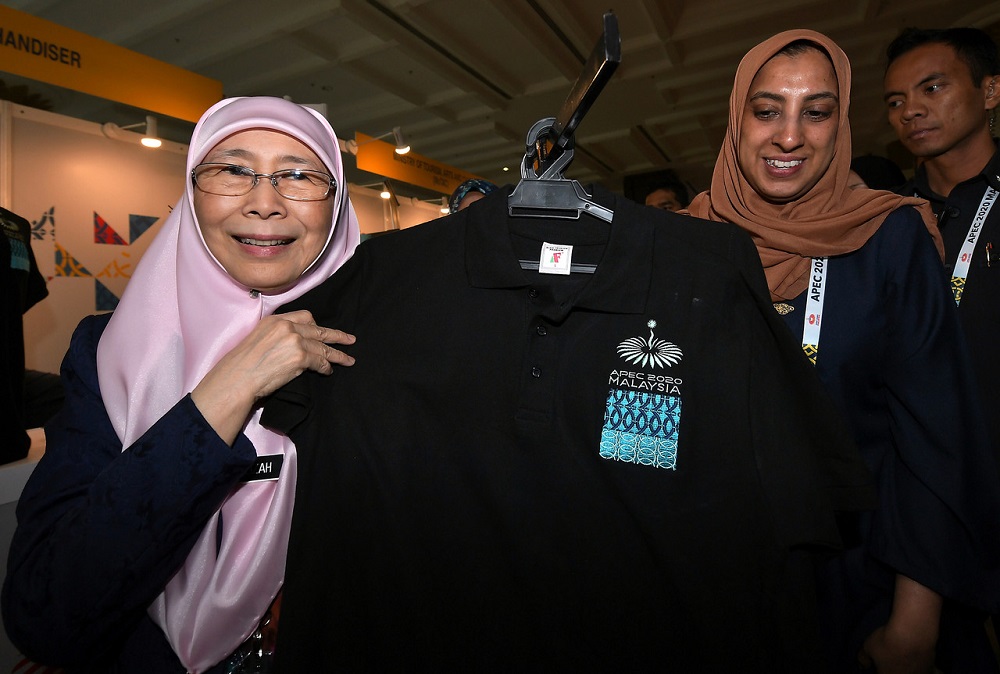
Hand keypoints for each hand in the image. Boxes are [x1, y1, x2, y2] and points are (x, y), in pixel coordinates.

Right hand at [192, 310, 354, 443]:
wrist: (238, 377)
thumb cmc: (243, 365)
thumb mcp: (258, 338)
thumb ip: (278, 335)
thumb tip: (295, 345)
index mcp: (276, 319)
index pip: (304, 316)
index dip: (316, 326)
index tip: (323, 332)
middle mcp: (287, 326)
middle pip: (318, 330)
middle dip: (336, 336)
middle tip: (350, 340)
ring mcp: (295, 340)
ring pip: (323, 347)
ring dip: (337, 355)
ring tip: (348, 360)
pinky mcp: (300, 356)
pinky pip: (320, 362)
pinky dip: (326, 368)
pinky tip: (328, 371)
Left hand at [857, 575, 939, 673]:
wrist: (912, 635)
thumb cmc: (887, 642)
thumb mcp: (868, 647)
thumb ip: (863, 659)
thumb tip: (861, 666)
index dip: (880, 670)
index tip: (879, 665)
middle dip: (895, 670)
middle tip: (892, 663)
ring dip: (912, 670)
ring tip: (908, 664)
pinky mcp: (932, 667)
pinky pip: (935, 673)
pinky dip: (935, 673)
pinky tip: (935, 670)